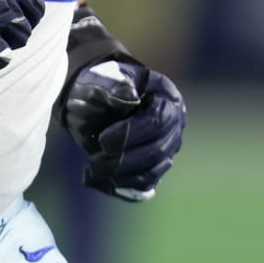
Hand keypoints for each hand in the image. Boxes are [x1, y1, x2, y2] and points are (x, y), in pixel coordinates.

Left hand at [61, 58, 185, 200]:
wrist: (98, 99)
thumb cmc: (106, 84)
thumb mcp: (107, 76)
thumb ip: (115, 84)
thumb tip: (127, 96)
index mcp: (168, 99)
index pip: (158, 120)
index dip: (131, 133)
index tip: (102, 140)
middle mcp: (174, 128)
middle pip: (157, 152)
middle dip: (122, 160)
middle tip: (93, 162)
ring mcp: (166, 151)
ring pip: (150, 173)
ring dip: (119, 176)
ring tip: (90, 171)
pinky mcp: (153, 169)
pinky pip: (142, 186)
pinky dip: (119, 186)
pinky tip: (94, 180)